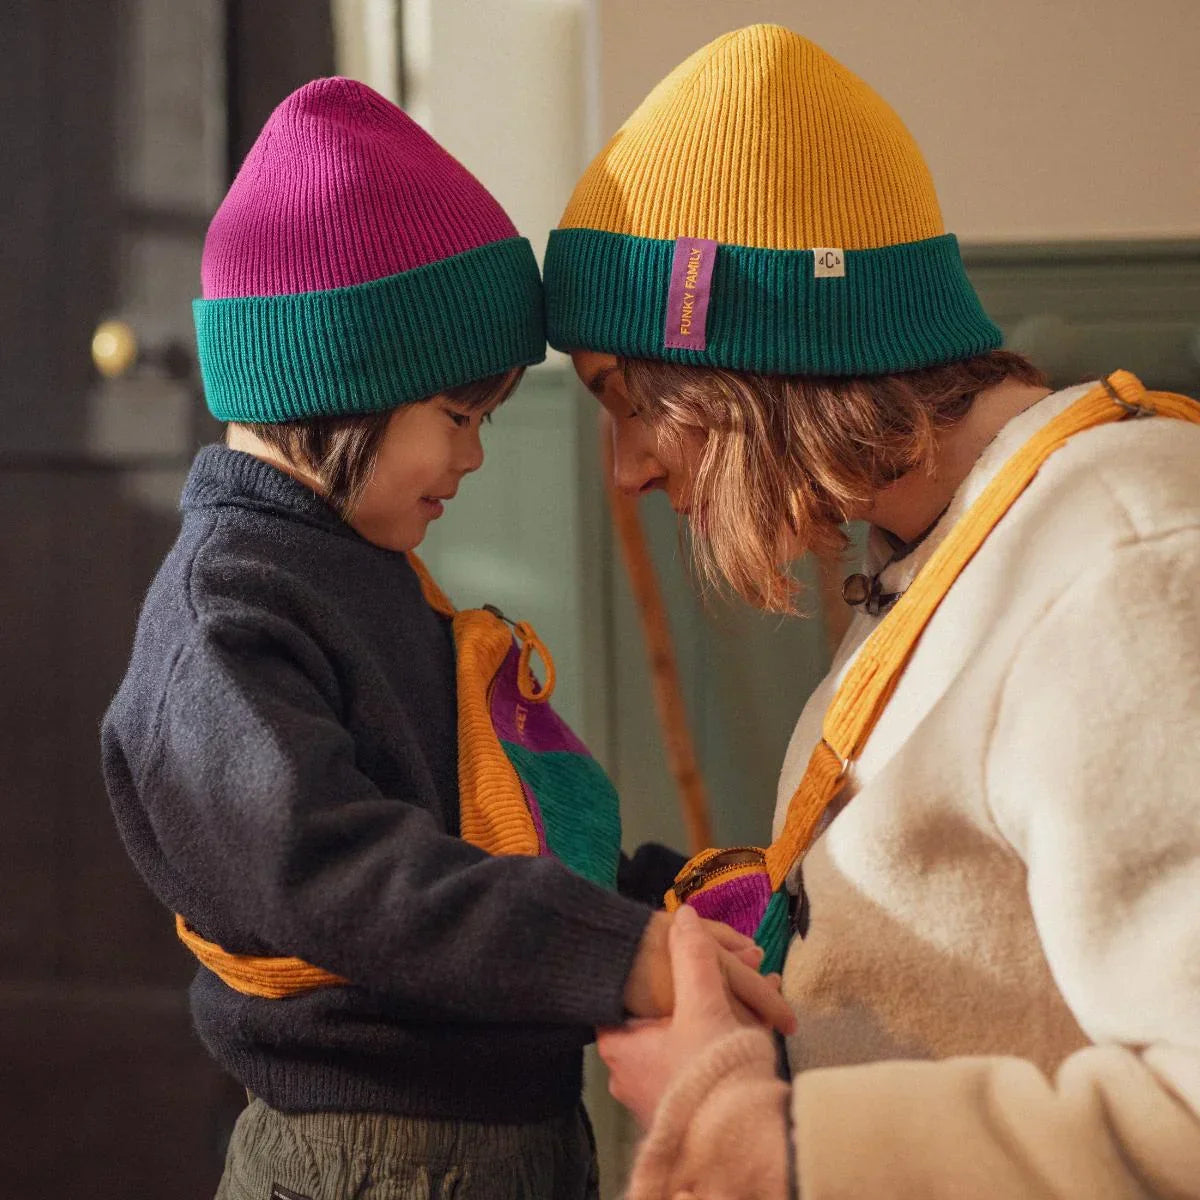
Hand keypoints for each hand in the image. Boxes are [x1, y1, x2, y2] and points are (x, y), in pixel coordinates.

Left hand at [600, 905, 790, 1126]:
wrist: (742, 1144)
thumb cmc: (709, 1071)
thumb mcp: (702, 1003)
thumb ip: (692, 956)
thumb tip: (684, 914)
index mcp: (619, 1046)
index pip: (619, 996)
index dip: (645, 970)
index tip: (669, 952)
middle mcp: (629, 1073)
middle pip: (660, 1014)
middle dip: (701, 987)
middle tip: (731, 967)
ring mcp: (657, 1092)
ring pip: (688, 1035)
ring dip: (722, 1009)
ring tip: (758, 984)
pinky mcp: (687, 1106)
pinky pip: (704, 1058)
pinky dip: (728, 1036)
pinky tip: (762, 1018)